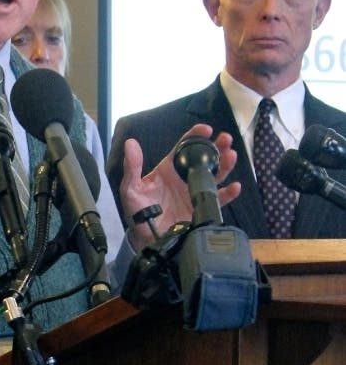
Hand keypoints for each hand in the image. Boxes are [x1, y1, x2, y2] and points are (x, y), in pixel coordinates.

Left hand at [119, 123, 241, 246]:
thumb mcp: (130, 186)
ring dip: (225, 165)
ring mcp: (194, 192)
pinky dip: (228, 193)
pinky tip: (235, 187)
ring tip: (232, 156)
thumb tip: (130, 143)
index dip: (195, 136)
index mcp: (168, 168)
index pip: (183, 147)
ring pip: (215, 175)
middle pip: (204, 158)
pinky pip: (218, 199)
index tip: (206, 129)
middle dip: (216, 147)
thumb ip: (132, 166)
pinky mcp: (200, 208)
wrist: (144, 235)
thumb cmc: (136, 209)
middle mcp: (184, 177)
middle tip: (226, 139)